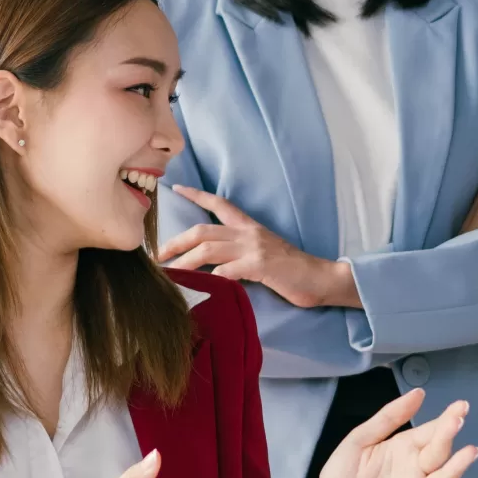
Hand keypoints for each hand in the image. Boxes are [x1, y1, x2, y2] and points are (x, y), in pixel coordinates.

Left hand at [157, 186, 357, 308]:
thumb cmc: (291, 271)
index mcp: (249, 227)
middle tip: (157, 255)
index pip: (219, 203)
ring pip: (208, 249)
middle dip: (176, 242)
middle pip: (202, 230)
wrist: (321, 278)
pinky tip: (199, 289)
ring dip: (184, 263)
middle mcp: (248, 233)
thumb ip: (240, 253)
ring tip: (169, 276)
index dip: (197, 195)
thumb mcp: (262, 254)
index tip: (177, 188)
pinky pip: (226, 271)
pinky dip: (210, 280)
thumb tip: (214, 265)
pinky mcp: (260, 266)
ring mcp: (254, 248)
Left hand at [309, 388, 477, 477]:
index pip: (431, 431)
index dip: (446, 419)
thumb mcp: (359, 440)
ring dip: (456, 467)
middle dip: (449, 435)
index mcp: (405, 447)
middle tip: (458, 420)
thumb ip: (388, 418)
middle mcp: (416, 469)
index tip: (461, 406)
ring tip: (469, 452)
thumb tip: (419, 393)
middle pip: (439, 452)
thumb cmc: (343, 476)